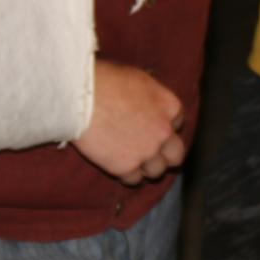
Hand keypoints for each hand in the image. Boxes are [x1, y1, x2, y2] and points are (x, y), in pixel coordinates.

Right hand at [73, 60, 188, 185]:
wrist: (80, 98)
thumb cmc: (104, 81)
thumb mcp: (138, 78)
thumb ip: (151, 96)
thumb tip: (149, 101)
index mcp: (169, 106)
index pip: (178, 123)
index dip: (164, 126)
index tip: (151, 127)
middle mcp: (164, 131)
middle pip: (176, 155)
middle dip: (165, 155)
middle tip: (149, 152)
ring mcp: (147, 152)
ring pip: (157, 171)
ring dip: (145, 167)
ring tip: (130, 159)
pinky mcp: (127, 167)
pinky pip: (134, 180)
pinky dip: (126, 175)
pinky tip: (116, 165)